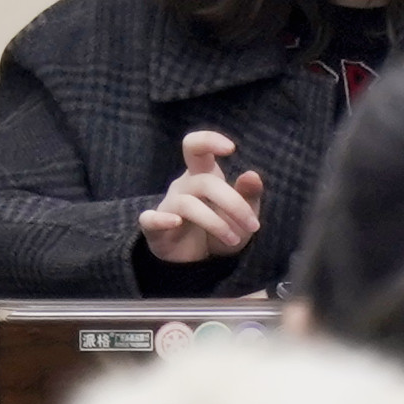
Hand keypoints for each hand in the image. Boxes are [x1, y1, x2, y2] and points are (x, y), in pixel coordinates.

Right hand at [137, 129, 259, 270]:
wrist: (199, 262)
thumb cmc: (220, 229)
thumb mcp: (242, 215)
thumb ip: (248, 195)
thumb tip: (252, 175)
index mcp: (202, 176)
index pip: (196, 147)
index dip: (209, 141)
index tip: (232, 148)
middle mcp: (183, 186)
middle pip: (205, 182)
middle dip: (233, 203)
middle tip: (253, 225)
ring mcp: (167, 206)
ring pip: (188, 204)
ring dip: (216, 223)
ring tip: (234, 240)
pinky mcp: (154, 228)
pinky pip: (150, 219)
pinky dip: (162, 219)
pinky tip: (176, 223)